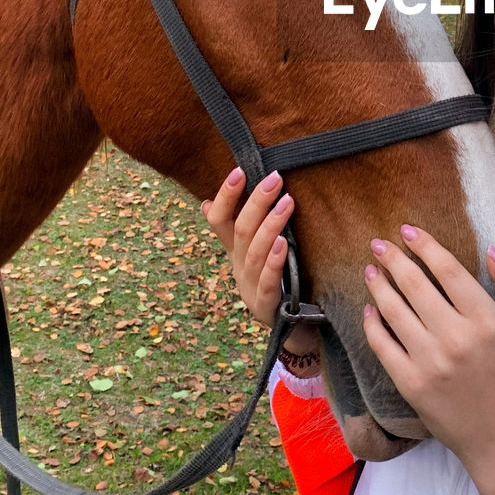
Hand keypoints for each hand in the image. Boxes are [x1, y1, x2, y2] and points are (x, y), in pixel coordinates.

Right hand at [201, 168, 318, 361]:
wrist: (287, 324)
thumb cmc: (271, 278)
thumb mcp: (251, 252)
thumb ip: (236, 228)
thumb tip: (207, 203)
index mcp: (233, 250)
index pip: (219, 219)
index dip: (226, 195)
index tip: (239, 170)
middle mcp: (237, 265)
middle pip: (240, 229)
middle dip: (256, 201)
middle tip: (275, 178)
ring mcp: (249, 285)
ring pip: (255, 252)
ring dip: (271, 225)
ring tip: (287, 202)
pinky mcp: (266, 304)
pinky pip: (268, 280)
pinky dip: (274, 261)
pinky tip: (284, 244)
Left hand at [362, 227, 494, 494]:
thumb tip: (492, 250)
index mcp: (487, 322)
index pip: (448, 270)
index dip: (425, 246)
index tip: (408, 230)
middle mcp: (456, 338)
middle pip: (415, 285)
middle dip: (394, 259)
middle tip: (379, 243)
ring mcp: (429, 362)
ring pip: (394, 311)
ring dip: (379, 285)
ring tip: (371, 269)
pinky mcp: (410, 384)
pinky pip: (383, 345)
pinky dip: (372, 323)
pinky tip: (369, 309)